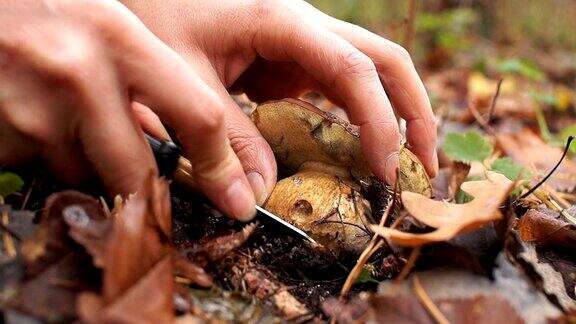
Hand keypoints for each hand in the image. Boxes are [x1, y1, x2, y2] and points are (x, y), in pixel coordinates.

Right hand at [0, 0, 255, 219]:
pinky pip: (39, 169)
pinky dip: (43, 152)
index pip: (196, 117)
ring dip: (82, 158)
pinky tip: (31, 110)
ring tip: (61, 108)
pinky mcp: (0, 137)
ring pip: (82, 174)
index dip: (219, 166)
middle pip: (137, 174)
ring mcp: (33, 109)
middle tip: (134, 177)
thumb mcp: (108, 24)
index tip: (236, 200)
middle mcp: (80, 74)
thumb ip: (150, 76)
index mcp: (121, 39)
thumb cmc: (48, 8)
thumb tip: (187, 141)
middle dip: (140, 190)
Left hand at [122, 0, 437, 196]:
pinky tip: (357, 156)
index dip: (379, 121)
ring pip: (369, 76)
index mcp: (283, 21)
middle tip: (423, 168)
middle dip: (413, 112)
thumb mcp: (184, 80)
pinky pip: (338, 92)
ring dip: (393, 118)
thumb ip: (223, 137)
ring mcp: (301, 46)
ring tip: (402, 168)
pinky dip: (357, 123)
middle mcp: (305, 28)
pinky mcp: (290, 64)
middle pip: (384, 62)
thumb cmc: (154, 17)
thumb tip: (255, 198)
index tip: (386, 170)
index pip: (353, 69)